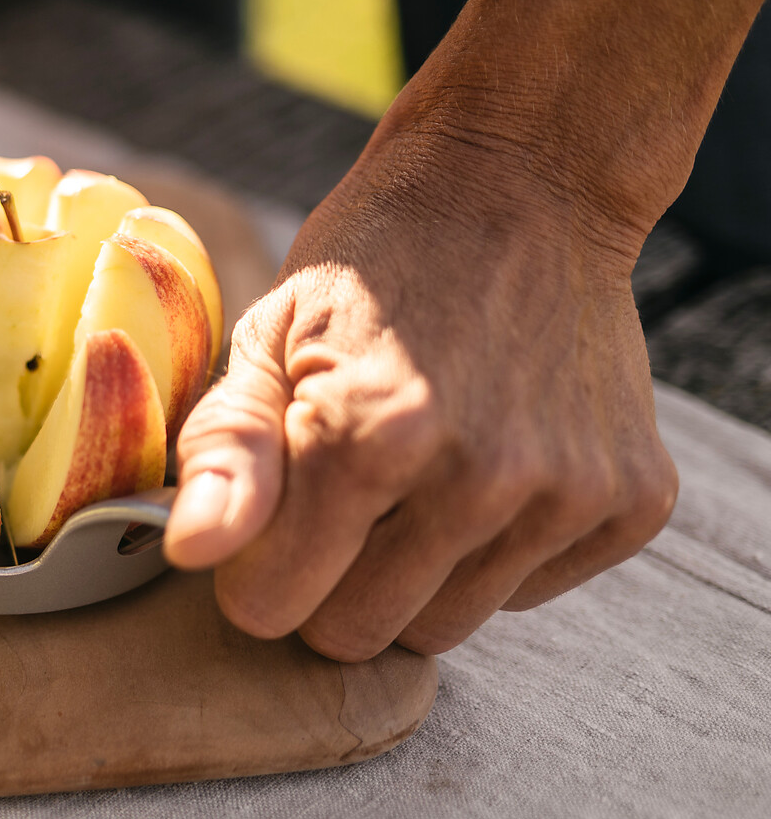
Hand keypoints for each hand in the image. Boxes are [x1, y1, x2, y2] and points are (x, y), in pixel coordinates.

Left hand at [163, 103, 678, 660]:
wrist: (522, 184)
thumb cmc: (372, 265)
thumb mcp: (268, 335)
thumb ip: (224, 452)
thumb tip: (186, 553)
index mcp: (369, 437)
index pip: (274, 607)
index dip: (256, 566)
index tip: (270, 512)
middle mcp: (479, 479)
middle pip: (358, 634)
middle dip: (329, 580)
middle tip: (340, 492)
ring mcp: (566, 495)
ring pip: (443, 628)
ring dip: (411, 574)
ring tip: (413, 474)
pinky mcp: (632, 502)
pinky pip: (528, 593)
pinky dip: (495, 551)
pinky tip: (488, 459)